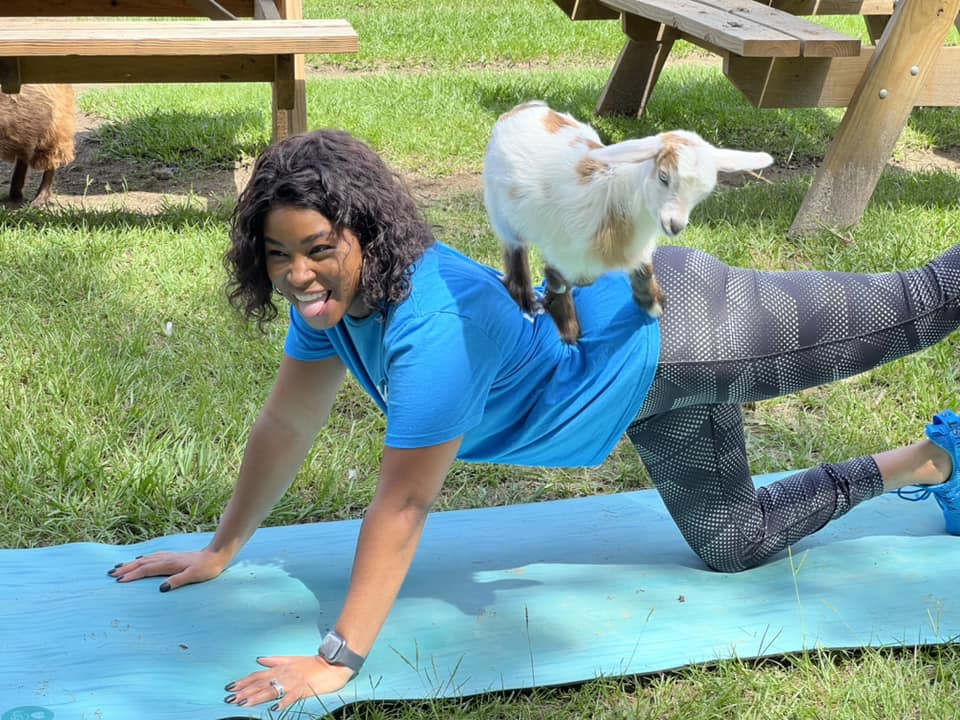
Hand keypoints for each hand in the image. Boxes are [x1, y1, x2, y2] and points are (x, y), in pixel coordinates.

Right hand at [106, 548, 228, 591]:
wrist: (217, 556)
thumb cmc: (206, 568)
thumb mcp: (194, 576)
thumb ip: (178, 581)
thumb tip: (162, 588)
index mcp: (169, 564)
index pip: (146, 570)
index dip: (132, 575)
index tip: (118, 580)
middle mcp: (166, 559)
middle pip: (141, 563)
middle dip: (125, 568)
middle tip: (110, 573)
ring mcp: (168, 556)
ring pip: (145, 559)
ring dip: (131, 563)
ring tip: (118, 566)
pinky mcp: (172, 557)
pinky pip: (152, 557)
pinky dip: (142, 559)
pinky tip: (139, 560)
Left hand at [224, 655, 354, 710]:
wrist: (332, 664)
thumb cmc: (311, 663)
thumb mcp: (291, 659)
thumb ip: (274, 660)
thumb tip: (259, 659)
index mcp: (279, 668)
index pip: (257, 675)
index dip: (243, 682)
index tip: (229, 688)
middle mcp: (283, 674)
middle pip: (260, 684)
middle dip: (244, 692)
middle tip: (229, 699)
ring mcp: (293, 682)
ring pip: (272, 690)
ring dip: (257, 697)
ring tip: (244, 704)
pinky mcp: (303, 689)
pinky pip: (291, 697)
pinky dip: (283, 702)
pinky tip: (274, 708)